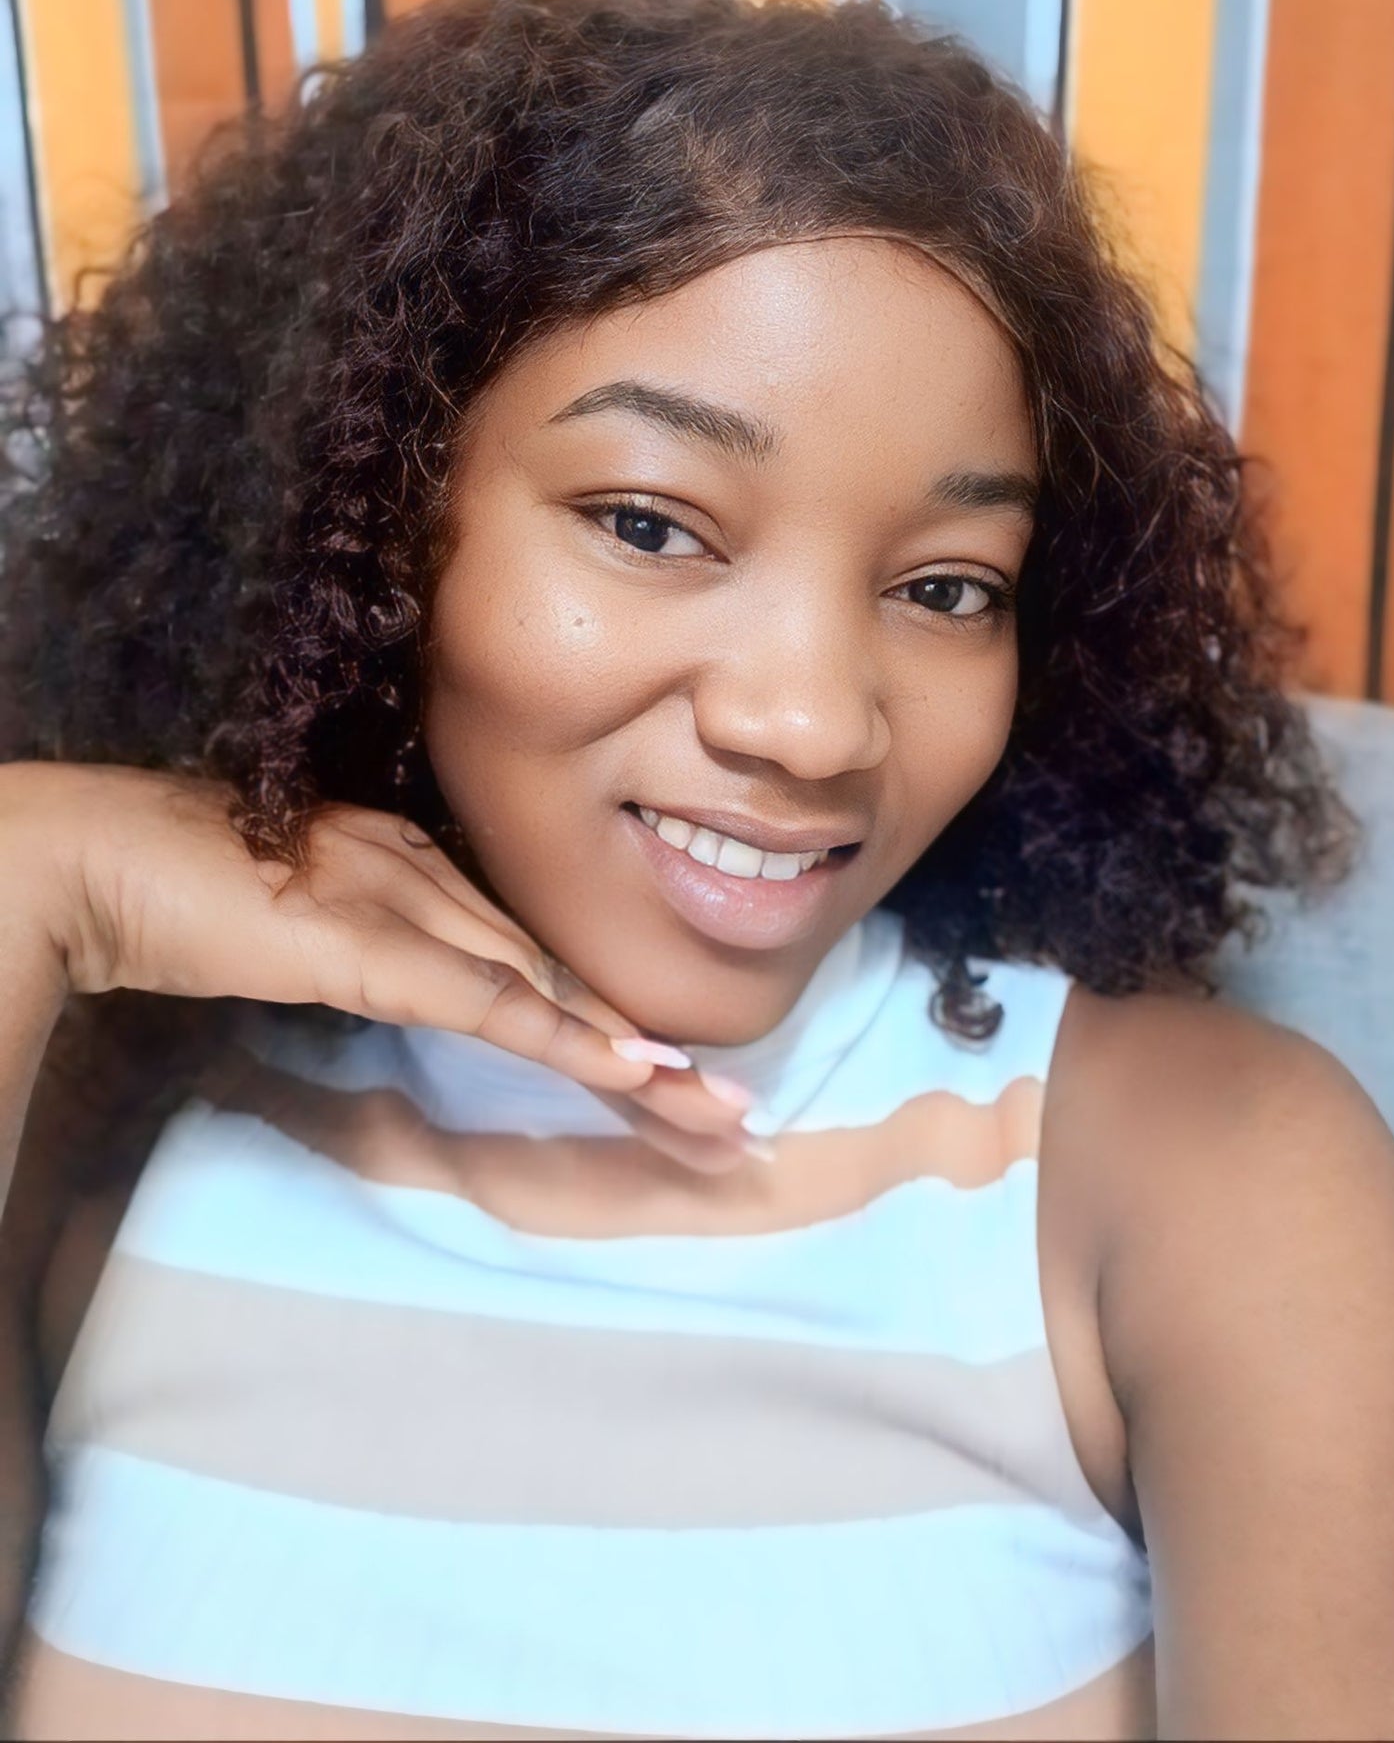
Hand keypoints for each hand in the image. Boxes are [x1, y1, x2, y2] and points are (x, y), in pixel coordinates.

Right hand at [1, 760, 760, 1172]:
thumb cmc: (164, 896)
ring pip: (544, 985)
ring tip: (712, 1115)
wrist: (86, 863)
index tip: (660, 1071)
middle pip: (553, 970)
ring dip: (634, 1057)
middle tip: (724, 1112)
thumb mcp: (282, 931)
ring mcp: (399, 896)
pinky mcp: (369, 939)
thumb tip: (395, 992)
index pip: (520, 952)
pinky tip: (637, 1072)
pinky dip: (566, 1037)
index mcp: (401, 864)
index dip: (592, 1014)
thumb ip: (349, 952)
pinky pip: (488, 999)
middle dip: (642, 1048)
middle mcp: (419, 869)